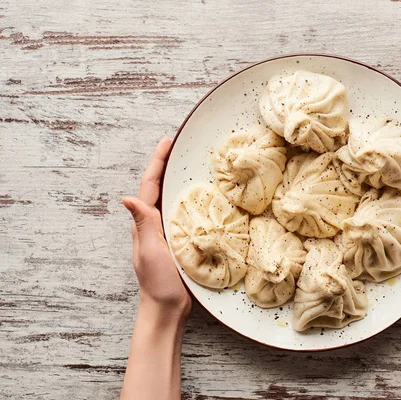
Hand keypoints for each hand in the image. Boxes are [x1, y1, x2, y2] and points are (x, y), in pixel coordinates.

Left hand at [122, 137, 191, 323]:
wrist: (167, 309)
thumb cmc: (158, 282)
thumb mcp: (150, 251)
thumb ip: (143, 225)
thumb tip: (127, 197)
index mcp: (146, 223)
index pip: (149, 185)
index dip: (157, 162)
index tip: (167, 141)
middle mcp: (155, 224)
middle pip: (159, 187)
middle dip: (167, 165)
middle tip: (181, 146)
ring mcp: (167, 233)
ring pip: (172, 199)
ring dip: (178, 180)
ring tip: (192, 163)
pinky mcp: (180, 241)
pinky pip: (184, 214)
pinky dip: (190, 200)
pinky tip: (203, 197)